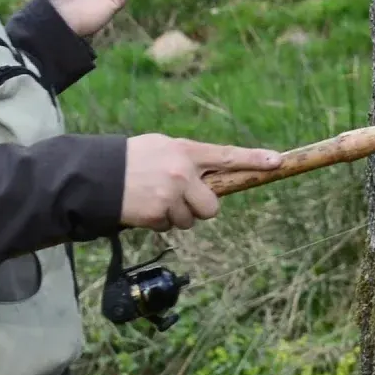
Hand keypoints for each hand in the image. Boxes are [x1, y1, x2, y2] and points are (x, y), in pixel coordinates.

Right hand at [121, 134, 282, 231]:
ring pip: (190, 220)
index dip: (254, 159)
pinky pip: (170, 227)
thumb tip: (214, 178)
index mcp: (186, 151)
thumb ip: (190, 160)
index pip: (227, 156)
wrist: (97, 176)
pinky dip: (159, 222)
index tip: (277, 162)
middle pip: (212, 206)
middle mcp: (182, 173)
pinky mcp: (156, 215)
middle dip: (200, 207)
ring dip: (176, 215)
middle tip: (182, 198)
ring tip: (155, 198)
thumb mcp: (163, 147)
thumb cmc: (134, 159)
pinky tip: (144, 206)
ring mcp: (170, 196)